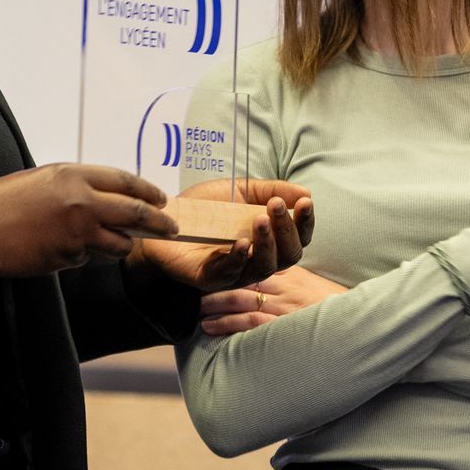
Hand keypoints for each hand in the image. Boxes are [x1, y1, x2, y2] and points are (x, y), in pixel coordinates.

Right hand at [0, 163, 178, 276]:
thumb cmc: (1, 201)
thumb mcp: (41, 179)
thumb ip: (74, 186)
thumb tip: (102, 197)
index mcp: (73, 175)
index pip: (124, 180)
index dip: (147, 191)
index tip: (160, 199)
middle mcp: (81, 201)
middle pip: (134, 212)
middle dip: (158, 221)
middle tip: (171, 227)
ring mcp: (77, 232)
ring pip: (117, 243)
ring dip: (121, 244)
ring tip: (117, 243)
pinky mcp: (68, 258)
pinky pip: (87, 258)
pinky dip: (82, 255)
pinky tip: (59, 249)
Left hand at [130, 178, 314, 290]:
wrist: (164, 217)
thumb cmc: (204, 207)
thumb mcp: (239, 190)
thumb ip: (270, 190)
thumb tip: (305, 192)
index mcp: (267, 239)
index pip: (298, 237)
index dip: (305, 223)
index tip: (305, 202)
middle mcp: (257, 258)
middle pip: (289, 256)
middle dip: (287, 230)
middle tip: (276, 206)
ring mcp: (236, 271)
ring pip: (265, 267)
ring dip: (267, 243)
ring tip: (259, 219)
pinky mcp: (211, 279)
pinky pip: (231, 274)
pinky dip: (238, 258)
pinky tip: (240, 242)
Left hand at [197, 266, 347, 335]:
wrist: (356, 328)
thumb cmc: (328, 306)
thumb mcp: (307, 281)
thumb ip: (284, 272)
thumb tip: (258, 263)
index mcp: (290, 271)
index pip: (260, 254)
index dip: (236, 250)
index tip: (213, 251)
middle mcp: (285, 286)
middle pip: (245, 272)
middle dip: (219, 274)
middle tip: (194, 278)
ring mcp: (282, 307)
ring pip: (242, 299)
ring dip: (216, 301)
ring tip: (196, 305)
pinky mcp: (281, 327)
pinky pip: (251, 324)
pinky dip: (228, 324)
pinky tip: (209, 327)